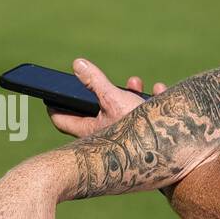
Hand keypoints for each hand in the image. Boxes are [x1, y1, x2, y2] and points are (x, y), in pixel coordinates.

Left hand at [47, 58, 167, 137]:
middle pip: (94, 113)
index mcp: (92, 130)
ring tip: (135, 82)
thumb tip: (77, 65)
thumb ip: (96, 82)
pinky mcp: (145, 136)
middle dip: (101, 93)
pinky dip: (149, 102)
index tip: (48, 97)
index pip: (63, 120)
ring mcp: (125, 138)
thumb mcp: (115, 99)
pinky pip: (142, 117)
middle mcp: (106, 136)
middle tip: (99, 83)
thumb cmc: (138, 130)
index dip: (54, 107)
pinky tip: (158, 89)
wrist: (171, 153)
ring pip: (120, 112)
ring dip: (128, 94)